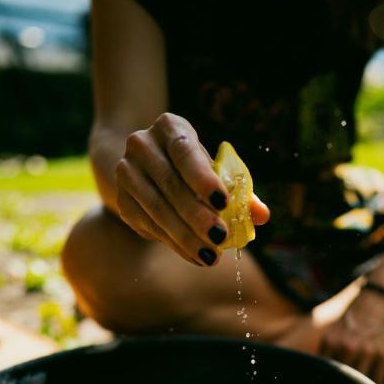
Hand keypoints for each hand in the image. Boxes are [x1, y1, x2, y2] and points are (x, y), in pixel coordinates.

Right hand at [114, 113, 268, 265]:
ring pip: (158, 209)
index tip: (224, 202)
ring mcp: (127, 172)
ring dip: (186, 237)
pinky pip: (150, 226)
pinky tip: (195, 256)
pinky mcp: (122, 200)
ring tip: (210, 256)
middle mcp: (142, 145)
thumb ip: (239, 190)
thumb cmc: (192, 167)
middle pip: (171, 185)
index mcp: (169, 127)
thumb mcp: (214, 169)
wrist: (144, 167)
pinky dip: (175, 244)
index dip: (203, 178)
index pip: (184, 151)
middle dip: (197, 216)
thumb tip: (262, 215)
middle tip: (220, 238)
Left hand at [319, 288, 383, 383]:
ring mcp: (367, 351)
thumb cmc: (359, 311)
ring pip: (360, 382)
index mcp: (332, 340)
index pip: (323, 371)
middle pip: (341, 379)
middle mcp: (347, 347)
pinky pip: (378, 379)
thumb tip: (322, 369)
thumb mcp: (337, 326)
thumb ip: (330, 347)